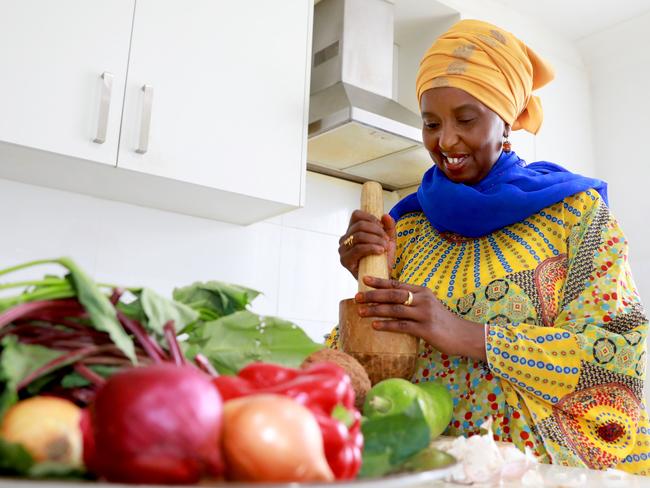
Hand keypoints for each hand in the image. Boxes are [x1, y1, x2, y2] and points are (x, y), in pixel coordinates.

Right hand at [338, 211, 395, 279]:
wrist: (381, 278)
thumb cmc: (382, 259)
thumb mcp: (388, 241)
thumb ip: (389, 227)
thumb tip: (385, 215)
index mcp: (352, 231)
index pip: (356, 215)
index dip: (371, 218)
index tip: (382, 227)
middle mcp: (344, 239)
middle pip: (359, 225)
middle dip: (376, 231)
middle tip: (386, 240)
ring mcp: (343, 250)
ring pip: (359, 236)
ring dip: (375, 239)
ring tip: (384, 247)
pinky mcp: (345, 260)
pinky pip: (358, 249)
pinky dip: (371, 248)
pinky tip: (380, 251)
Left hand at [355, 276, 486, 360]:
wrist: (463, 335)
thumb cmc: (442, 322)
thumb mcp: (428, 306)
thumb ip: (412, 301)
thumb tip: (389, 301)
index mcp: (422, 291)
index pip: (397, 284)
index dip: (380, 281)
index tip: (364, 279)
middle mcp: (423, 299)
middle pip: (394, 294)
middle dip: (373, 295)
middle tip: (357, 296)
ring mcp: (425, 314)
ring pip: (395, 309)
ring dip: (376, 310)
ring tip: (360, 311)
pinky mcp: (426, 329)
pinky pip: (402, 326)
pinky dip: (387, 325)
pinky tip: (375, 326)